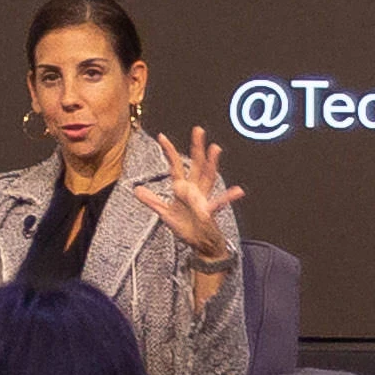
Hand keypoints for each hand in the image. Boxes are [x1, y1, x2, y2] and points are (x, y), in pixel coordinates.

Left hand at [128, 127, 246, 271]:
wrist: (202, 244)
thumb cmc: (187, 228)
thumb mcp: (165, 213)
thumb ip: (152, 200)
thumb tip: (137, 189)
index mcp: (184, 189)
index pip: (176, 166)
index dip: (169, 152)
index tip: (162, 137)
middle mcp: (195, 190)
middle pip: (196, 165)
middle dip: (197, 148)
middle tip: (198, 130)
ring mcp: (204, 199)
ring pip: (208, 177)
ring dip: (212, 163)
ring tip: (215, 149)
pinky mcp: (209, 212)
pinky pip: (218, 204)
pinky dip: (228, 197)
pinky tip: (238, 191)